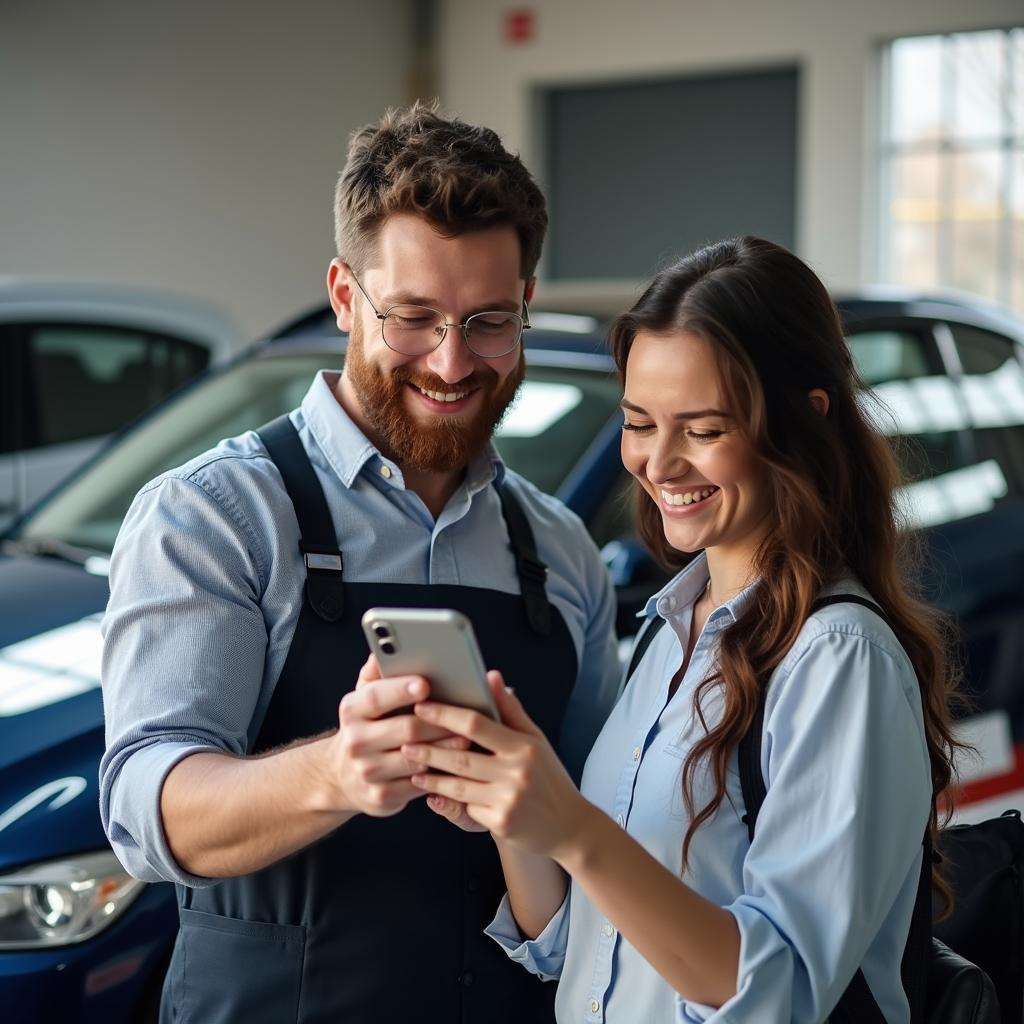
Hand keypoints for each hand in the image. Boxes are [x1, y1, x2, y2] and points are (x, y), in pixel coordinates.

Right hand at [323, 654, 466, 817]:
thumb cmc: (367, 724)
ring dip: (446, 749)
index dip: (401, 689)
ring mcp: (367, 772)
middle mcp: (356, 741)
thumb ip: (377, 671)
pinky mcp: (381, 796)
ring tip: (469, 738)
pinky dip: (441, 774)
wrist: (341, 774)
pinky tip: (459, 765)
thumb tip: (384, 648)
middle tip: (467, 713)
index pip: (377, 697)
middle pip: (405, 729)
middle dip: (439, 721)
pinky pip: (419, 784)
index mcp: (352, 710)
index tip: (426, 683)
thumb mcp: (365, 696)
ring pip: (417, 759)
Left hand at [403, 672, 589, 858]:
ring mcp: (508, 800)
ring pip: (459, 785)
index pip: (478, 725)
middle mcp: (517, 772)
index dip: (446, 715)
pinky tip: (431, 792)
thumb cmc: (549, 777)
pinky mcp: (501, 823)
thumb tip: (491, 676)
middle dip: (429, 748)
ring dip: (431, 776)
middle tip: (404, 739)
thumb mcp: (536, 740)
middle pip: (461, 757)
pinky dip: (449, 799)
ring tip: (411, 765)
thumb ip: (510, 710)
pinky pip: (467, 808)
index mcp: (524, 747)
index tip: (423, 707)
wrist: (569, 827)